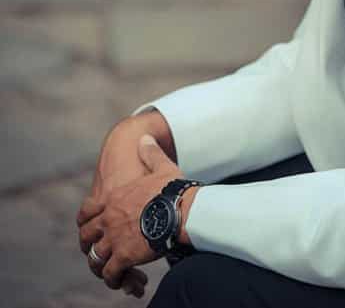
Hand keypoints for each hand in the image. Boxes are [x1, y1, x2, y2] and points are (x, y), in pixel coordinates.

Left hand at [79, 117, 159, 295]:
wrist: (185, 209)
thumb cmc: (175, 189)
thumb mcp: (162, 167)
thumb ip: (150, 154)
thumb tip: (144, 138)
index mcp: (115, 199)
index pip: (87, 212)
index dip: (86, 222)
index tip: (90, 229)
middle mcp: (109, 219)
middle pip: (87, 236)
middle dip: (90, 245)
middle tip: (98, 251)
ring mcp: (115, 238)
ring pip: (96, 257)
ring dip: (101, 265)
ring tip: (110, 271)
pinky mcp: (125, 255)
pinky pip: (110, 272)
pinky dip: (114, 278)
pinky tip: (124, 280)